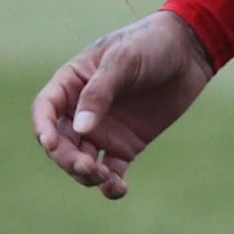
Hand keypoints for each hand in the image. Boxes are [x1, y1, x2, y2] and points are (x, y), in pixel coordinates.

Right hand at [30, 13, 215, 200]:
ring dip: (86, 175)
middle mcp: (82, 110)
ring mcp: (104, 130)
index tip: (51, 143)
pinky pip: (111, 171)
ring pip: (82, 161)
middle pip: (61, 142)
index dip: (43, 128)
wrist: (189, 52)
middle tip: (87, 166)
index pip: (46, 110)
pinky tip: (119, 189)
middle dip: (67, 159)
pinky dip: (111, 185)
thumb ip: (99, 93)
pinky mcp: (126, 145)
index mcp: (72, 83)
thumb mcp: (123, 60)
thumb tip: (81, 129)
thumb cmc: (150, 44)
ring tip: (104, 177)